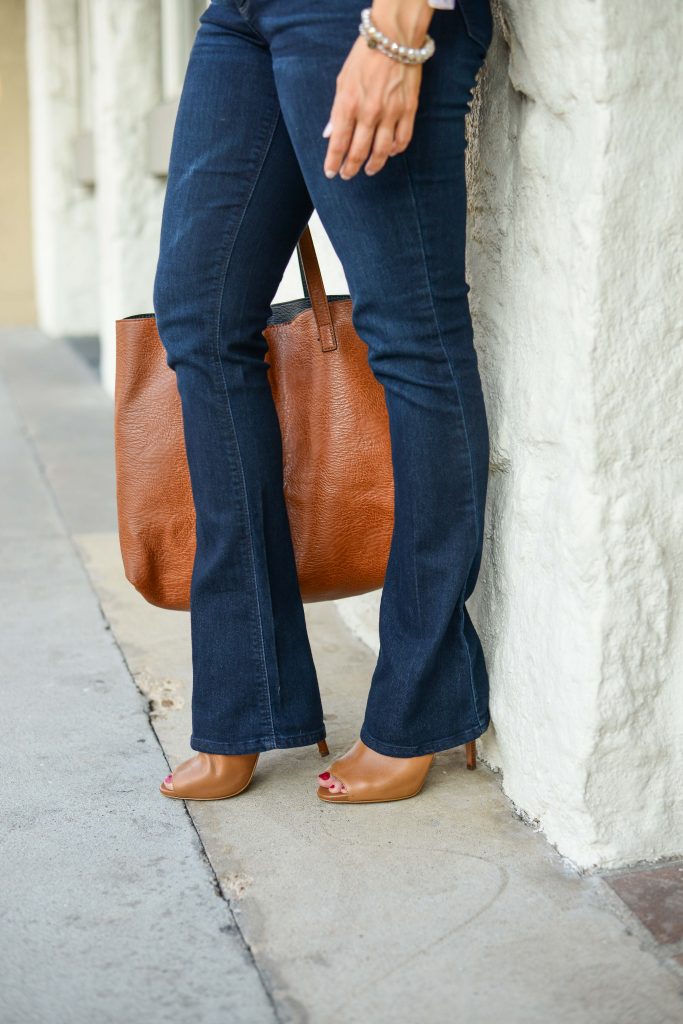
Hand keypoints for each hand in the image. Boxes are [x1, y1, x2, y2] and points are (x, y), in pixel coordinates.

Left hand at [322, 0, 433, 179]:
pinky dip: (396, 150)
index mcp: (348, 105)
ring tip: (369, 170)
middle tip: (347, 175)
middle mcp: (369, 113)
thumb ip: (336, 111)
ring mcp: (391, 113)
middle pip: (359, 152)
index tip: (330, 173)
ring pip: (382, 151)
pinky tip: (390, 153)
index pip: (338, 143)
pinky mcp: (408, 110)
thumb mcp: (342, 81)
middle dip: (351, 168)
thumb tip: (329, 134)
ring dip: (374, 165)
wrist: (393, 38)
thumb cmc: (365, 57)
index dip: (333, 162)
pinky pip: (403, 140)